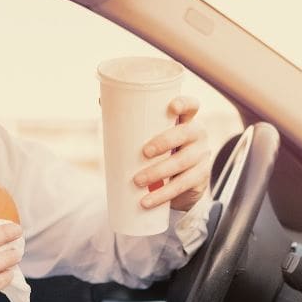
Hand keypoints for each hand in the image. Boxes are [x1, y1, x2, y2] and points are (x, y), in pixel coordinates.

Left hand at [133, 96, 211, 211]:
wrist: (181, 185)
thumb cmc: (162, 152)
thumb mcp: (152, 136)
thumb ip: (133, 121)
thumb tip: (100, 100)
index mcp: (186, 120)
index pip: (192, 105)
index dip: (185, 103)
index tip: (171, 107)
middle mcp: (198, 135)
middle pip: (187, 133)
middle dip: (165, 142)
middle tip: (144, 152)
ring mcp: (202, 156)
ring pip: (184, 162)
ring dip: (159, 172)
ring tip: (138, 181)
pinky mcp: (200, 178)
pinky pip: (183, 185)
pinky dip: (164, 194)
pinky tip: (147, 200)